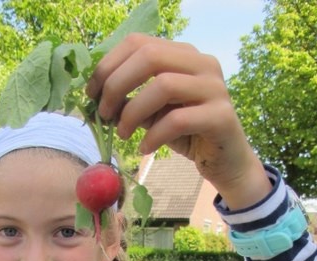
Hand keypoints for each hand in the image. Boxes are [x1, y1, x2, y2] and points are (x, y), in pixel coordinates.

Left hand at [87, 34, 270, 208]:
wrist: (224, 160)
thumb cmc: (184, 132)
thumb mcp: (151, 111)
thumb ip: (129, 98)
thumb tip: (94, 96)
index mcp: (182, 54)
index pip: (138, 43)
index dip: (108, 66)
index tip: (91, 94)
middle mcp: (202, 63)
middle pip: (149, 57)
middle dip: (116, 86)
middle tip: (103, 114)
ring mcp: (215, 88)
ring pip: (164, 85)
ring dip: (132, 112)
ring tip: (122, 134)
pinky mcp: (221, 116)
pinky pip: (178, 120)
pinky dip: (153, 135)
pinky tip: (144, 148)